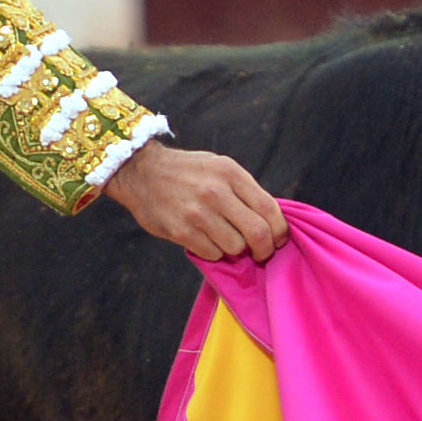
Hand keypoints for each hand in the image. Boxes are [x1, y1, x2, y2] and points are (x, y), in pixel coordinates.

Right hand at [102, 141, 288, 262]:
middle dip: (265, 249)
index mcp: (230, 173)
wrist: (141, 172)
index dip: (280, 231)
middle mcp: (216, 192)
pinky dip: (213, 252)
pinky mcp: (181, 232)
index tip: (279, 239)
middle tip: (261, 253)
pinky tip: (204, 238)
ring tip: (223, 238)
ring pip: (236, 247)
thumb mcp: (220, 167)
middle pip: (258, 233)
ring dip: (235, 249)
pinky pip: (212, 254)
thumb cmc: (187, 171)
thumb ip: (245, 190)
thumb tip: (272, 221)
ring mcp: (198, 213)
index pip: (269, 209)